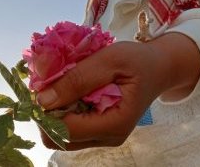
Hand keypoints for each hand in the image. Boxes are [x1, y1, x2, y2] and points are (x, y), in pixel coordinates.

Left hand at [36, 33, 199, 149]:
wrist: (159, 67)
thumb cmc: (138, 61)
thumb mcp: (109, 60)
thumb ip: (77, 79)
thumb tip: (42, 100)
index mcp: (115, 124)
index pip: (65, 131)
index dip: (46, 111)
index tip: (40, 86)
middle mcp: (108, 137)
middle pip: (59, 139)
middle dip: (46, 112)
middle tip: (47, 85)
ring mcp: (103, 137)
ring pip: (61, 136)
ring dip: (52, 111)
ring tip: (59, 85)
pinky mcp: (98, 131)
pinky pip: (70, 128)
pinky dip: (62, 110)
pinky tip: (68, 90)